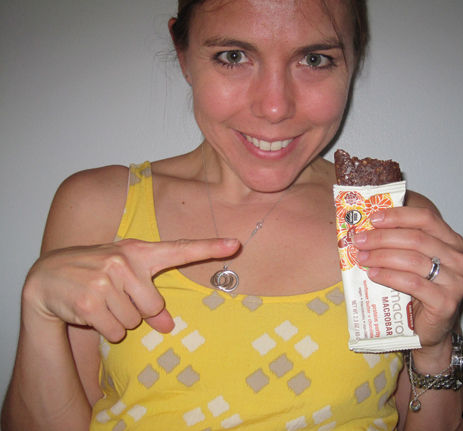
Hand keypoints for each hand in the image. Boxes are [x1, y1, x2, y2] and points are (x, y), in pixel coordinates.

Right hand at [23, 238, 239, 341]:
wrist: (48, 276)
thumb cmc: (96, 273)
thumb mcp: (124, 276)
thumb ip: (149, 296)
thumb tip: (168, 327)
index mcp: (139, 251)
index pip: (180, 249)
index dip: (209, 248)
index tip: (235, 244)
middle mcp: (125, 261)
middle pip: (154, 307)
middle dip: (138, 311)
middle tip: (116, 297)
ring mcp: (106, 279)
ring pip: (135, 321)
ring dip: (119, 320)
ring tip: (101, 301)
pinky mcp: (90, 300)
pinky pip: (115, 331)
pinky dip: (106, 329)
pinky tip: (91, 311)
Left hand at [352, 206, 462, 351]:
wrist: (429, 329)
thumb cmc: (417, 292)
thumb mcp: (410, 261)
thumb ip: (399, 242)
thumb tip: (367, 227)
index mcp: (451, 241)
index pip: (426, 218)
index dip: (398, 216)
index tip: (373, 218)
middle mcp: (458, 259)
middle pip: (416, 238)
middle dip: (383, 237)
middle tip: (360, 240)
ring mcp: (455, 281)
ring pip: (413, 260)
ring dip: (382, 256)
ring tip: (362, 258)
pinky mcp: (446, 302)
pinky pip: (413, 283)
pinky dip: (389, 276)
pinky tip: (374, 275)